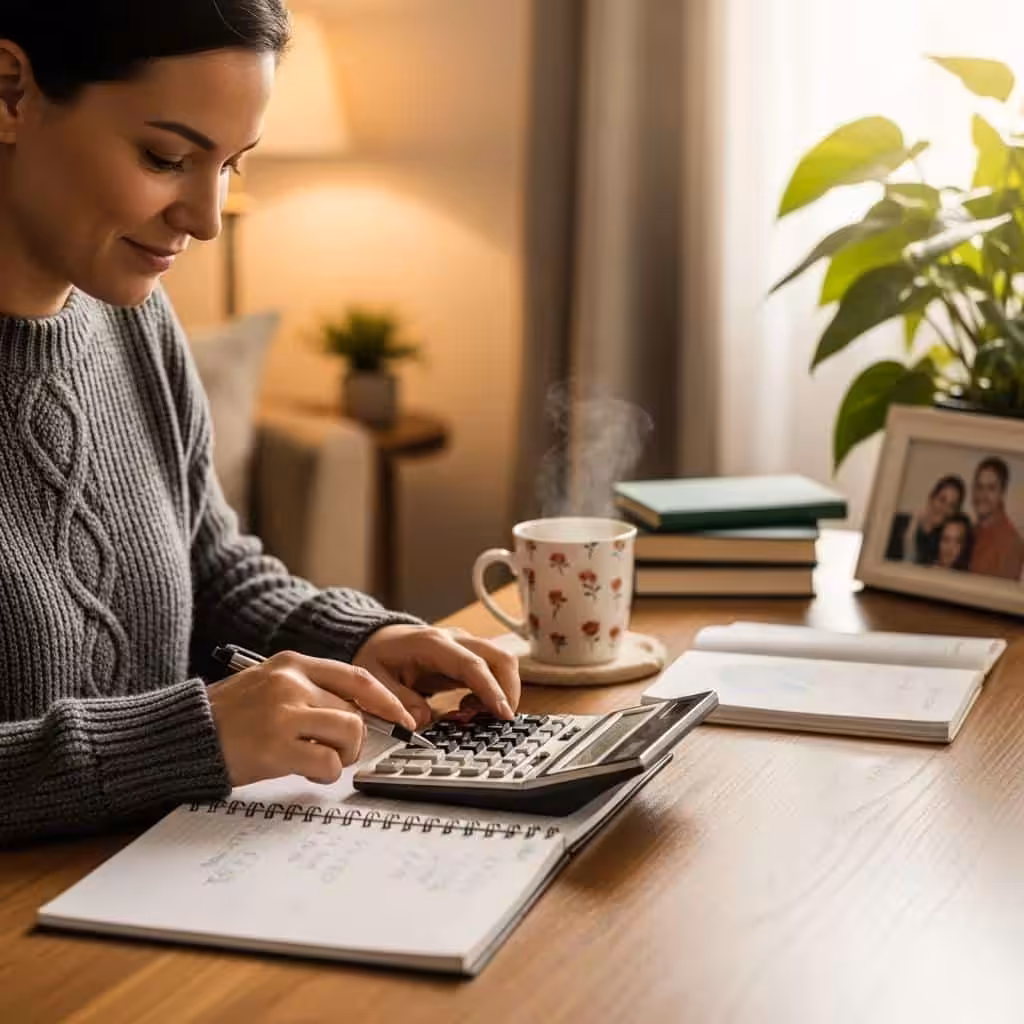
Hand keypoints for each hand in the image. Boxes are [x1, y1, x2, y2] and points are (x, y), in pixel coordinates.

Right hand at [207, 650, 416, 786]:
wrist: (182, 734)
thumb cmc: (226, 716)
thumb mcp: (267, 685)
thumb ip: (308, 691)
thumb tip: (356, 714)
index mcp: (292, 664)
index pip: (357, 678)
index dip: (387, 701)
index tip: (405, 720)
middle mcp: (292, 683)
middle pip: (355, 711)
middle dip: (352, 739)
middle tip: (330, 752)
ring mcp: (284, 713)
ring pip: (350, 733)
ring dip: (341, 756)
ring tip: (316, 760)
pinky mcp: (276, 747)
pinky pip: (327, 764)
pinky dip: (323, 774)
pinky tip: (301, 770)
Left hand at [353, 624, 520, 725]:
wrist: (376, 639)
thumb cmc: (376, 655)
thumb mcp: (373, 679)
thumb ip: (397, 700)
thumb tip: (421, 721)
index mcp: (432, 643)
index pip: (472, 664)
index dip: (491, 689)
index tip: (503, 713)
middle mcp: (455, 639)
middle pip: (500, 658)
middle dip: (509, 690)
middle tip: (499, 721)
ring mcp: (465, 646)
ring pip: (502, 663)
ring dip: (502, 692)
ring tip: (474, 714)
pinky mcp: (468, 657)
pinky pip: (493, 671)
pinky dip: (492, 692)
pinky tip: (469, 707)